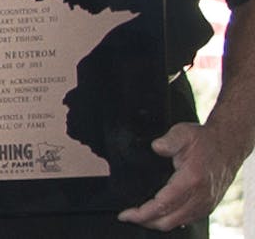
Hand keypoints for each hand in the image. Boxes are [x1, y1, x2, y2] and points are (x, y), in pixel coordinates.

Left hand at [119, 122, 237, 229]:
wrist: (229, 145)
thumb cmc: (205, 140)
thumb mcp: (184, 133)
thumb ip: (168, 141)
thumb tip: (156, 147)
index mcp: (191, 179)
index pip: (162, 205)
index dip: (142, 213)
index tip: (125, 214)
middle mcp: (200, 196)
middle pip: (167, 220)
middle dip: (145, 221)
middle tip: (128, 216)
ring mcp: (206, 203)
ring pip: (177, 222)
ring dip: (156, 223)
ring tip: (140, 217)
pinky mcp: (209, 205)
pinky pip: (187, 220)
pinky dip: (170, 220)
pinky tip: (159, 216)